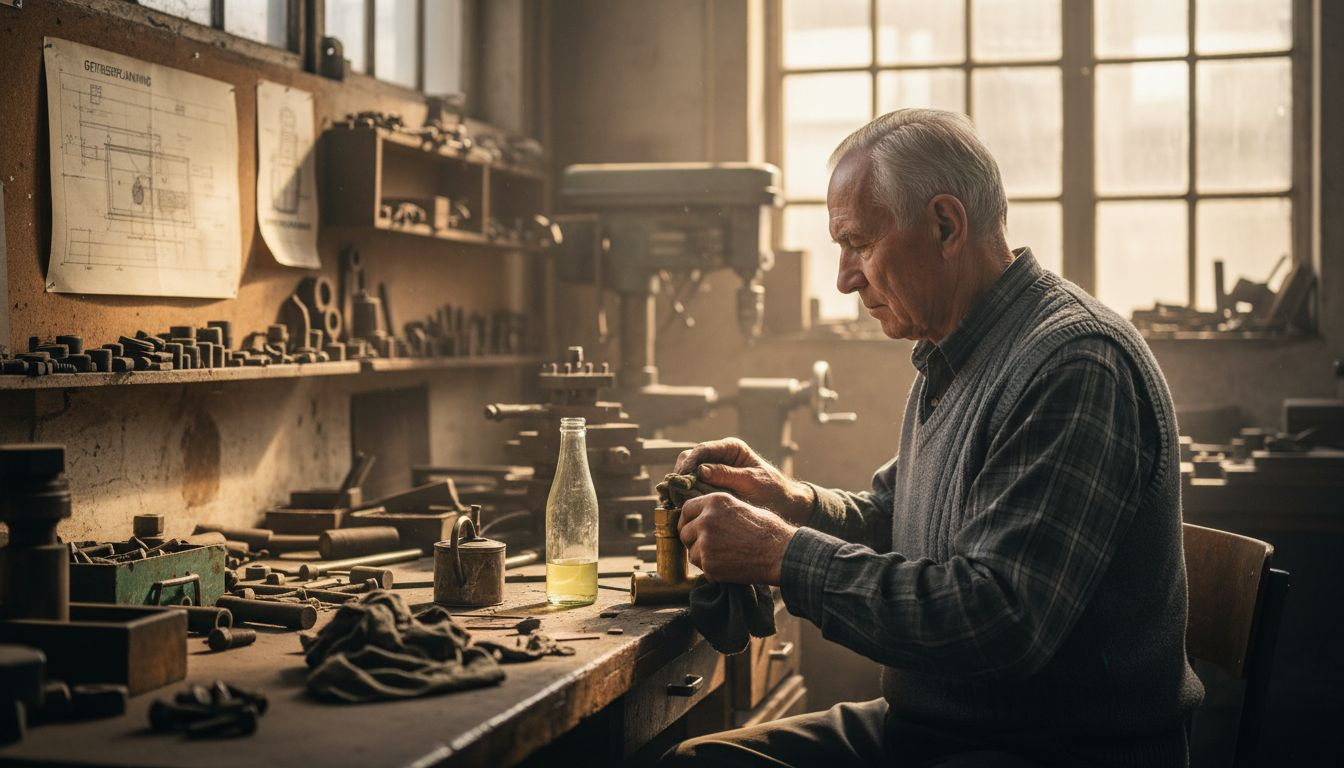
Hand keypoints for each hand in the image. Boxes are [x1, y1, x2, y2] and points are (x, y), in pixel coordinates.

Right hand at [674, 438, 813, 524]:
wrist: (785, 505)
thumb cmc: (773, 491)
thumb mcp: (752, 482)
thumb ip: (728, 475)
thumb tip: (701, 471)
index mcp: (731, 448)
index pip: (702, 450)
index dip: (688, 463)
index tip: (680, 478)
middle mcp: (720, 456)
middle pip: (690, 458)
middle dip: (681, 474)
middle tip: (675, 491)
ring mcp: (714, 471)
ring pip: (688, 473)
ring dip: (681, 485)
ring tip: (677, 500)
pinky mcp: (712, 485)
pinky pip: (693, 486)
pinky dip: (686, 494)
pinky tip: (683, 505)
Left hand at [678, 492, 796, 585]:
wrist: (780, 552)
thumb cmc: (767, 530)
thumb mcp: (740, 506)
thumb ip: (717, 511)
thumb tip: (700, 517)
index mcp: (714, 502)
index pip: (686, 510)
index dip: (687, 520)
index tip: (690, 528)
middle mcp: (705, 520)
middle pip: (684, 533)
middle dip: (693, 541)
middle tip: (710, 547)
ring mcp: (705, 543)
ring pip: (692, 553)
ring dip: (703, 557)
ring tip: (726, 556)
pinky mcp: (709, 564)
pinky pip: (703, 569)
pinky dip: (714, 570)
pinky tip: (731, 565)